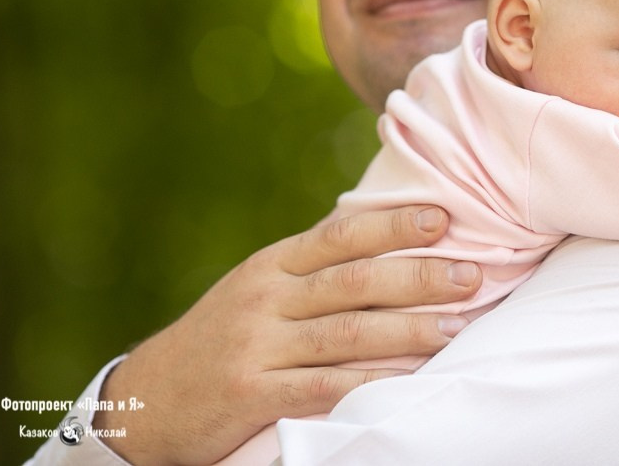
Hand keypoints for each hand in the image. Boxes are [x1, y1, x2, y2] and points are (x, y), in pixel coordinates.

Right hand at [93, 205, 481, 465]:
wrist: (147, 400)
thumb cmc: (226, 337)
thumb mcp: (260, 289)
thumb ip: (316, 268)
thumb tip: (394, 238)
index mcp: (273, 264)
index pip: (341, 235)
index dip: (393, 225)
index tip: (443, 218)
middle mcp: (265, 298)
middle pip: (353, 281)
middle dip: (417, 277)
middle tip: (471, 276)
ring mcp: (257, 346)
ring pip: (346, 334)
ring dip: (408, 331)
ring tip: (457, 328)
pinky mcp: (251, 394)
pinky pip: (323, 388)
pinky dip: (371, 384)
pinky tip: (408, 381)